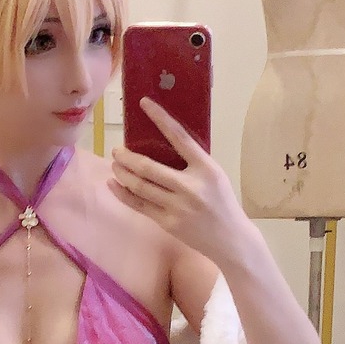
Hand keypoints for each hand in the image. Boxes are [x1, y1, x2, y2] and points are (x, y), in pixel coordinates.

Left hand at [109, 96, 250, 263]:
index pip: (179, 137)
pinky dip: (123, 194)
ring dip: (122, 173)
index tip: (144, 103)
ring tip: (115, 164)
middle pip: (149, 167)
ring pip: (140, 186)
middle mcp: (190, 186)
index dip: (160, 118)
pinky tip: (113, 184)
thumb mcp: (215, 175)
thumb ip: (193, 161)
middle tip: (117, 149)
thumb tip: (163, 144)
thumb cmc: (222, 202)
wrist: (231, 239)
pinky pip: (139, 205)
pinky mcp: (168, 222)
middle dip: (127, 157)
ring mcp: (177, 206)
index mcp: (206, 168)